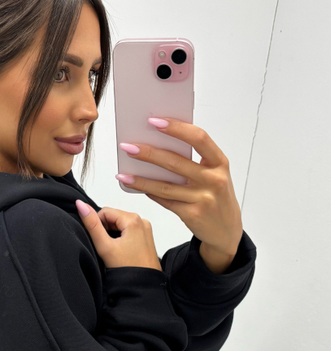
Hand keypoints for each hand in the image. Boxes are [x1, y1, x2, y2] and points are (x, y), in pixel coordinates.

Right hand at [74, 201, 162, 270]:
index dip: (97, 225)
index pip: (105, 211)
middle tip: (106, 248)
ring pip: (119, 225)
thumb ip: (92, 225)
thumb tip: (81, 205)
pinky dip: (120, 239)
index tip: (99, 241)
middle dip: (106, 231)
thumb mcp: (105, 247)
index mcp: (133, 219)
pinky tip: (121, 253)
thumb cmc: (129, 270)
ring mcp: (145, 229)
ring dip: (112, 235)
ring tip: (114, 252)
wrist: (144, 287)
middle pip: (113, 218)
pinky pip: (128, 232)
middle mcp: (142, 221)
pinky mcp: (146, 238)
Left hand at [117, 118, 243, 256]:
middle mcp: (214, 180)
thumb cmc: (216, 196)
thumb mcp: (214, 175)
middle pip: (176, 162)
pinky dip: (149, 192)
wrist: (226, 229)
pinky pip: (165, 200)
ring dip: (141, 178)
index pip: (199, 138)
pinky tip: (135, 186)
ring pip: (165, 185)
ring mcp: (203, 199)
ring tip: (123, 173)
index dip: (176, 128)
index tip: (154, 121)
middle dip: (149, 153)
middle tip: (128, 146)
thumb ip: (195, 160)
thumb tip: (160, 143)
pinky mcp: (192, 214)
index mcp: (220, 163)